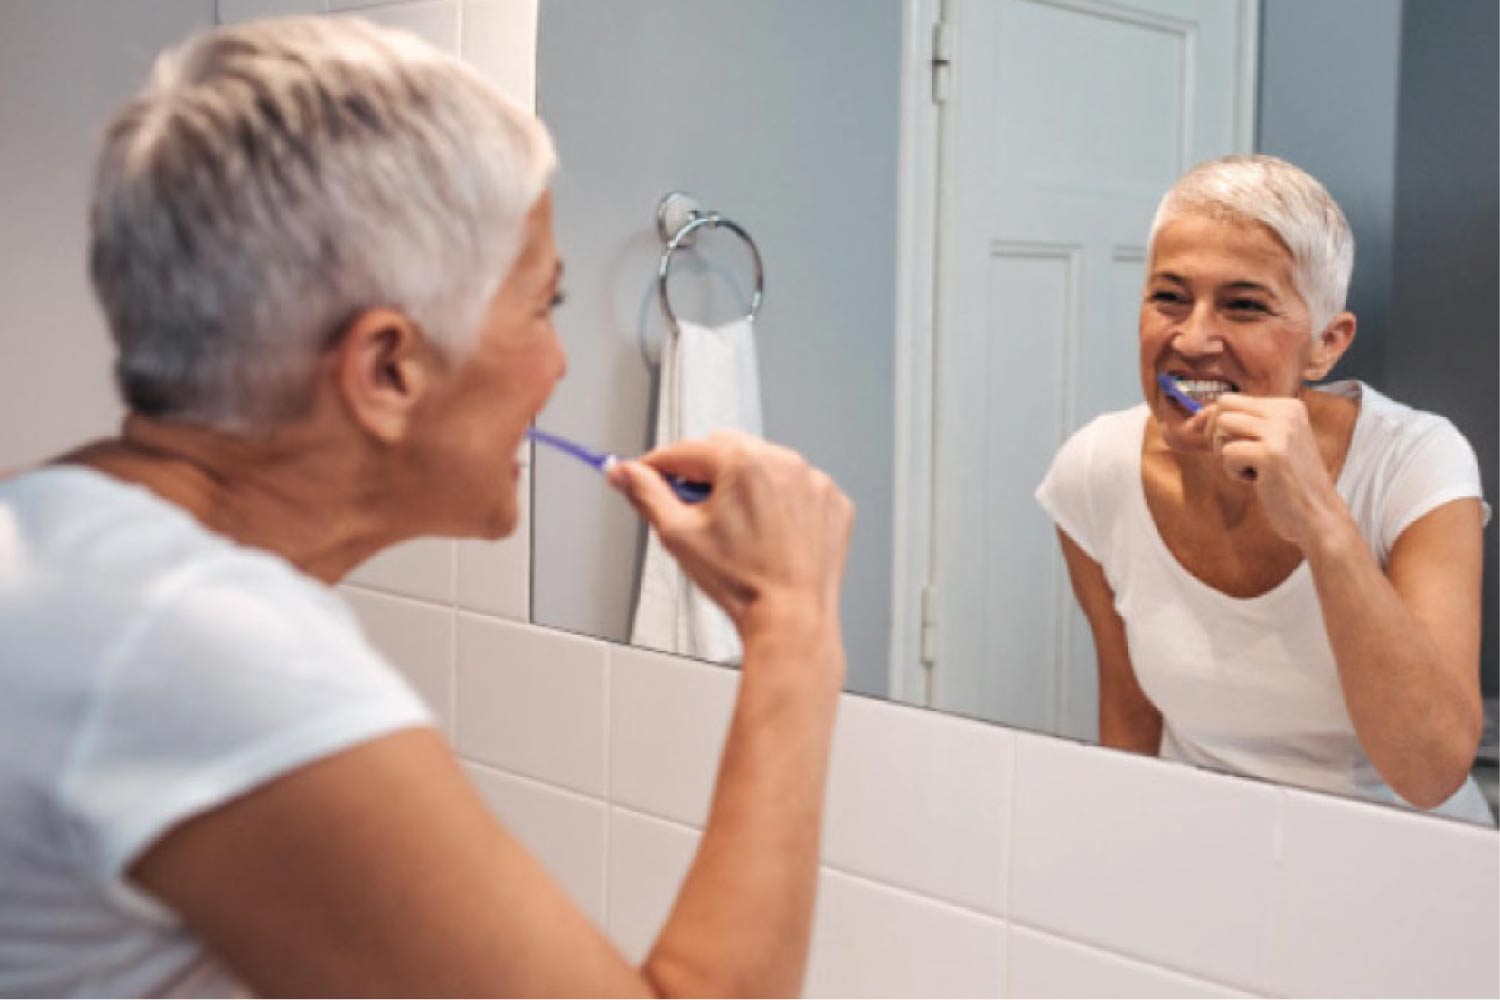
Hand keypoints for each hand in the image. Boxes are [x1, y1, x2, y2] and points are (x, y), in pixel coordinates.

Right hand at [607, 430, 854, 641]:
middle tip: (694, 510)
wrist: (792, 619)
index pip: (686, 450)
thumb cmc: (743, 583)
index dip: (657, 465)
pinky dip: (781, 503)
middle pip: (726, 450)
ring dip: (745, 486)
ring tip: (738, 531)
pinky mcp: (833, 503)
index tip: (644, 473)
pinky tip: (770, 535)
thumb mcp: (678, 535)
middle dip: (704, 474)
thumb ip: (646, 494)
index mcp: (744, 462)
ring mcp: (814, 481)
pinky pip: (797, 489)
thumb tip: (625, 473)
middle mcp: (785, 462)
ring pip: (764, 468)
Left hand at [1188, 394, 1344, 548]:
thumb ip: (1245, 427)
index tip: (1201, 435)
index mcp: (1289, 406)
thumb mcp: (1272, 444)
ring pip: (1221, 427)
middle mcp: (1286, 412)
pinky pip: (1227, 453)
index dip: (1211, 419)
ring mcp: (1280, 431)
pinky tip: (1256, 481)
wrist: (1317, 514)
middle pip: (1224, 406)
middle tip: (1229, 457)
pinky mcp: (1270, 454)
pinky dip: (1233, 471)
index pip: (1233, 399)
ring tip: (1249, 469)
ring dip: (1224, 453)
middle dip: (1213, 432)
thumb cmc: (1289, 482)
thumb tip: (1198, 417)